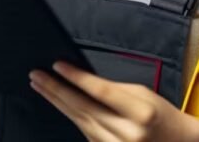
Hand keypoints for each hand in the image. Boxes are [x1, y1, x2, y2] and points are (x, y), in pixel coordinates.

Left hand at [30, 62, 198, 141]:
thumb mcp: (143, 94)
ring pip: (79, 121)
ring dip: (57, 103)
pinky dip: (72, 117)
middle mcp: (128, 133)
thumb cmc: (161, 116)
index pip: (101, 91)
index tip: (58, 65)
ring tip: (41, 87)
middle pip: (83, 108)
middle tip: (37, 76)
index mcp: (140, 112)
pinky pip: (85, 133)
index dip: (76, 77)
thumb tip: (82, 80)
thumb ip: (113, 89)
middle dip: (56, 89)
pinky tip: (60, 104)